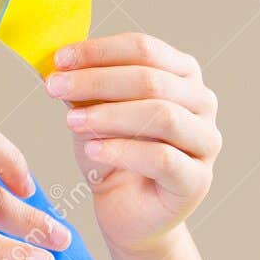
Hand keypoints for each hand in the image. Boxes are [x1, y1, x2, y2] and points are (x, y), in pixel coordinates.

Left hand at [44, 32, 222, 253]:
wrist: (126, 210)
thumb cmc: (113, 153)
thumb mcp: (93, 113)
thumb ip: (84, 88)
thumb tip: (58, 62)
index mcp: (182, 74)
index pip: (144, 49)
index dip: (99, 51)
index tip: (59, 59)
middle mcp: (202, 102)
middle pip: (151, 79)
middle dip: (96, 80)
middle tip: (54, 86)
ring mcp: (205, 141)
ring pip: (162, 115)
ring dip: (110, 115)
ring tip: (70, 121)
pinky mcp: (196, 180)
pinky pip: (162, 158)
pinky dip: (122, 150)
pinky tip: (92, 150)